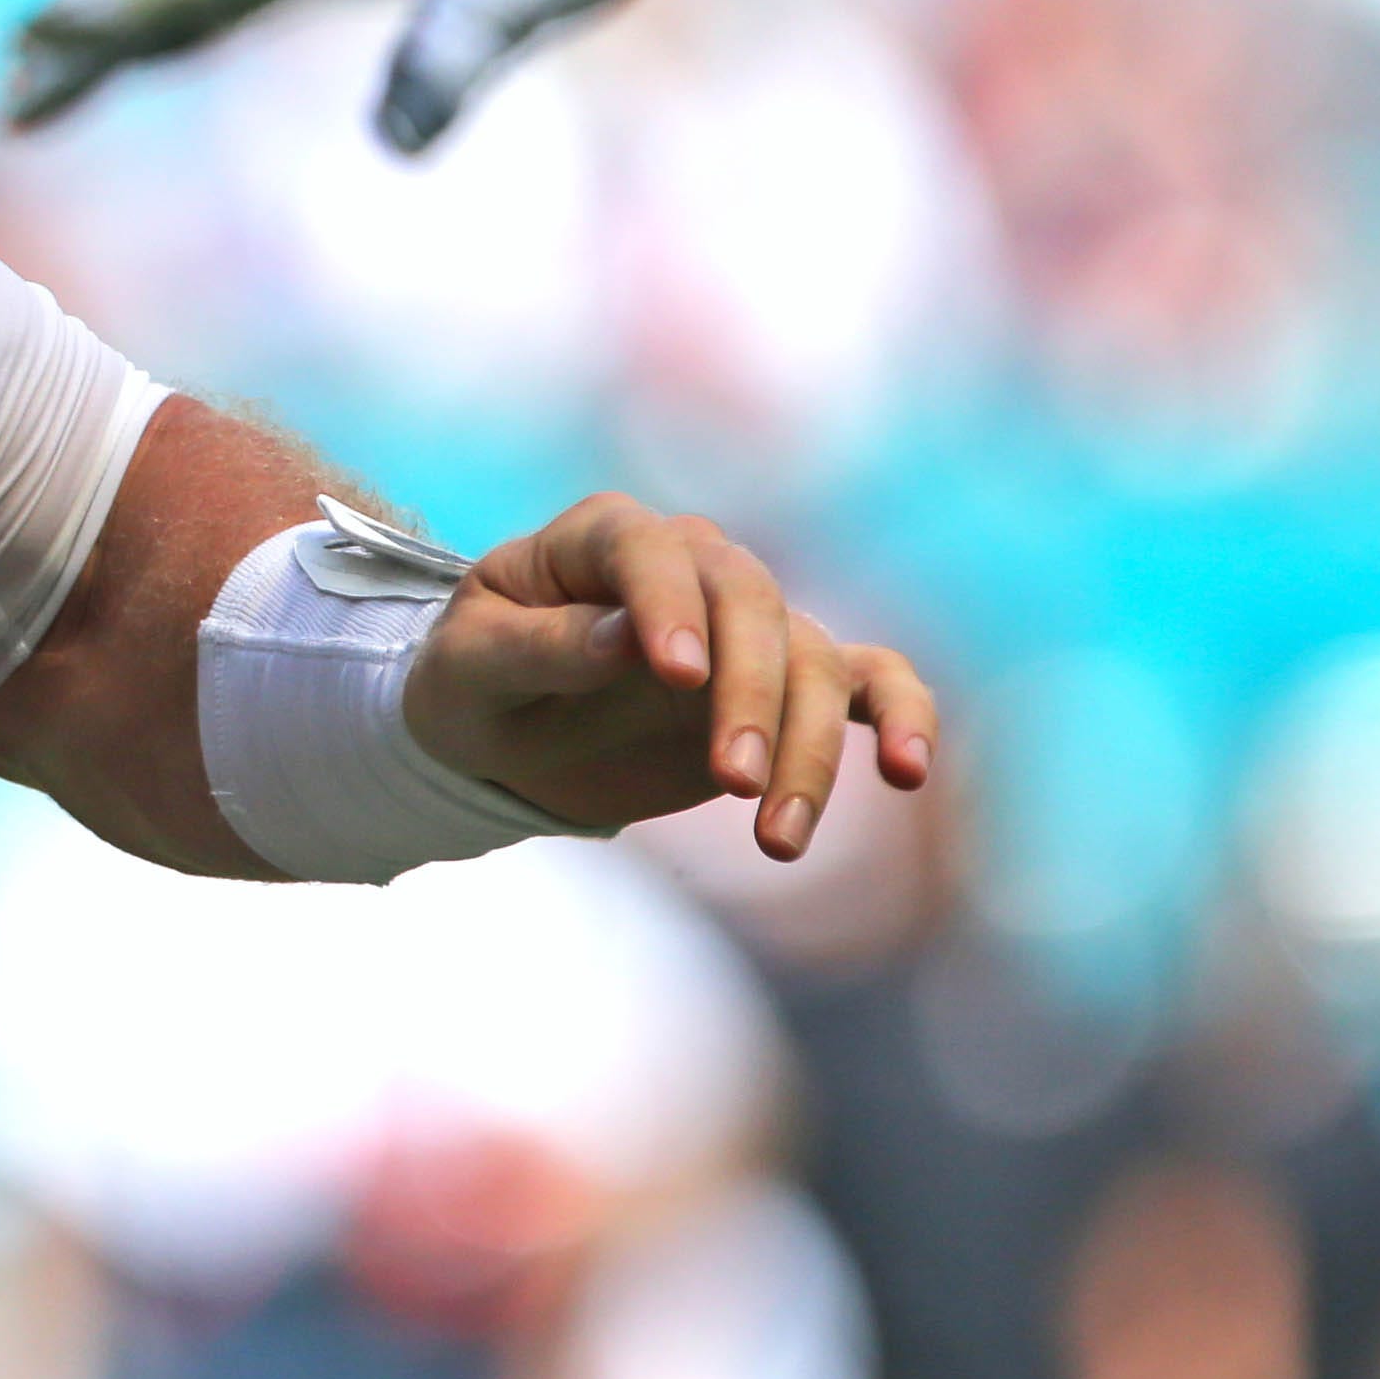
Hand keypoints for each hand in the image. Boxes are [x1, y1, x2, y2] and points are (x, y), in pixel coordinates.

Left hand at [405, 492, 934, 860]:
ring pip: (814, 662)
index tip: (677, 677)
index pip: (649, 551)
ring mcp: (748, 625)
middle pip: (752, 605)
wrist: (501, 731)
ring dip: (810, 748)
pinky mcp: (787, 687)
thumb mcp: (468, 669)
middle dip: (752, 694)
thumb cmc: (471, 684)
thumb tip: (625, 638)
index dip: (669, 606)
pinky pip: (870, 683)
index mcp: (601, 538)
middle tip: (733, 783)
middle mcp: (690, 566)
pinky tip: (911, 771)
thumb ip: (539, 648)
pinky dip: (903, 716)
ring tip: (776, 839)